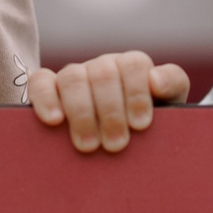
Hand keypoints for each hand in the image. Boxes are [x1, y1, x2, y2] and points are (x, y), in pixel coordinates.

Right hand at [29, 52, 189, 153]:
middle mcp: (103, 66)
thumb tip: (155, 80)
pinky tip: (54, 121)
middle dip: (111, 111)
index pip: (134, 64)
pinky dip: (46, 98)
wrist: (124, 148)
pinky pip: (40, 81)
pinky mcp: (48, 88)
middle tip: (116, 145)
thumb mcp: (170, 110)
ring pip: (73, 76)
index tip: (141, 125)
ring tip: (88, 145)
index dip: (137, 93)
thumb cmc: (147, 130)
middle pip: (103, 73)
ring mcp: (75, 76)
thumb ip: (172, 87)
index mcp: (132, 68)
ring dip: (81, 112)